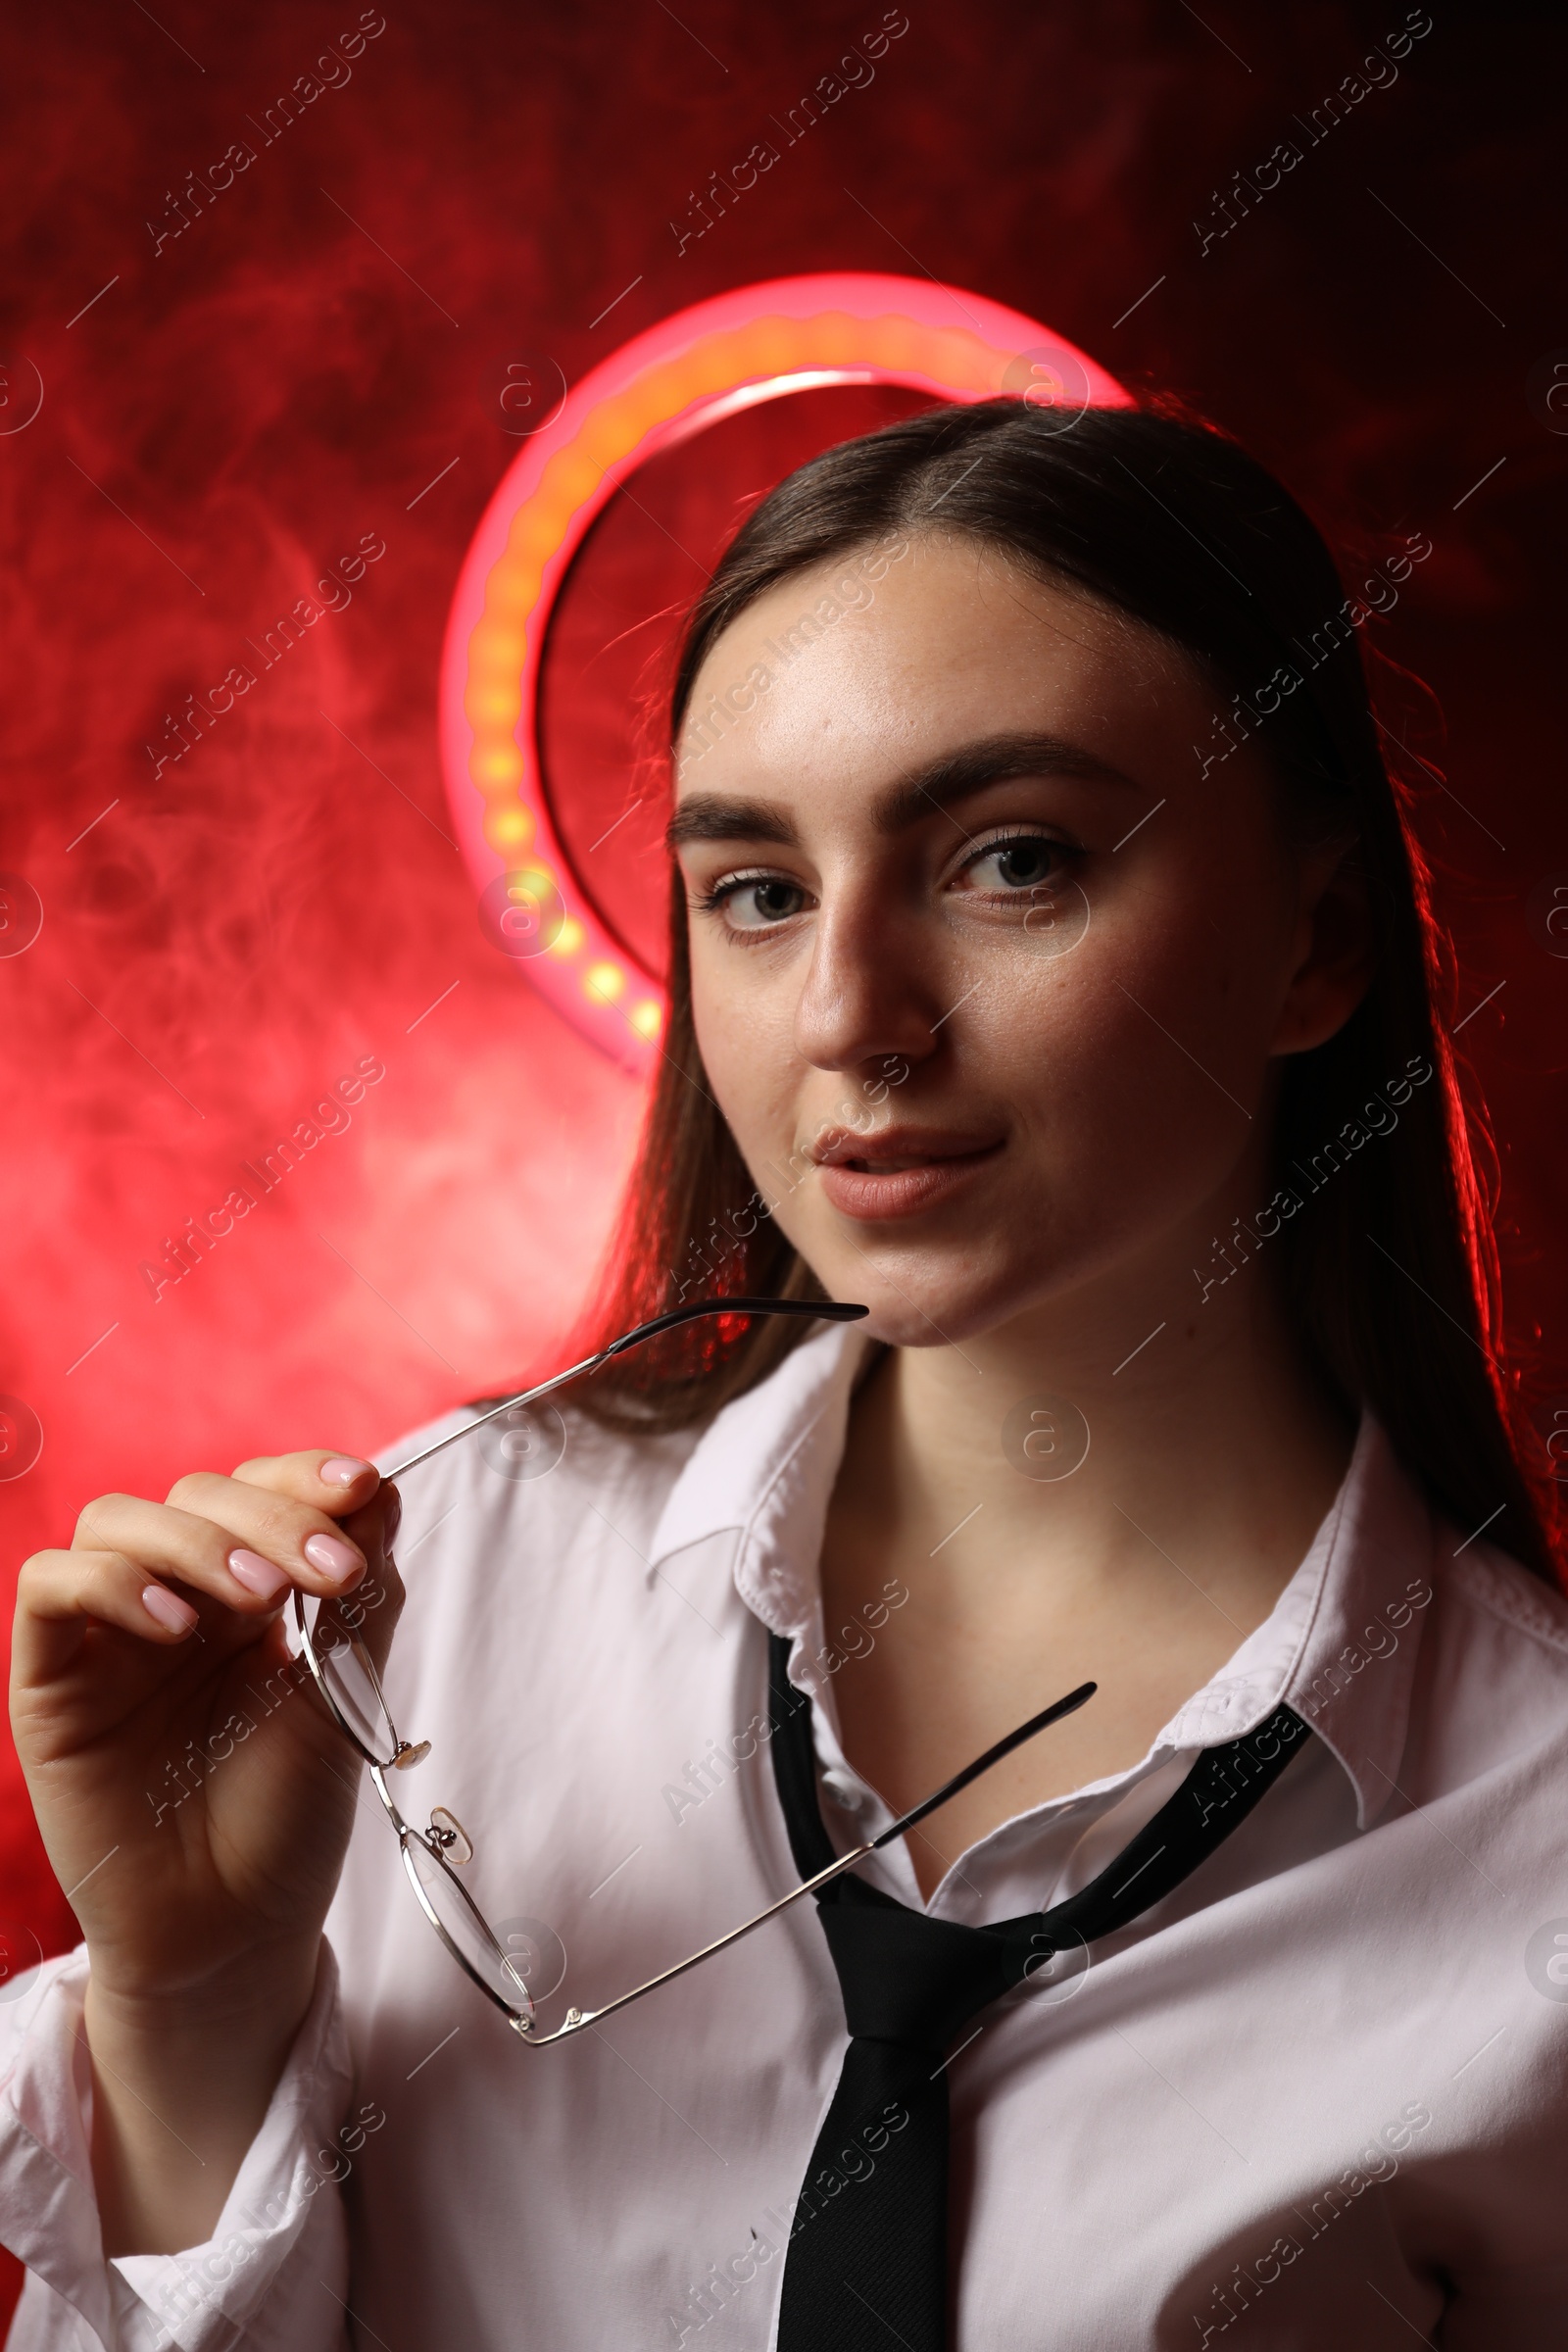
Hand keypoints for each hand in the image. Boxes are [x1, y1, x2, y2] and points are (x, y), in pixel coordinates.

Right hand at [11, 1449, 402, 2013]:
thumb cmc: (287, 1820)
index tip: (361, 1490)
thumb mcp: (343, 1693)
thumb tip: (380, 1488)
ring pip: (116, 1520)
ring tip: (260, 1600)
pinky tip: (173, 1626)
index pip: (259, 1488)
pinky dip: (109, 1584)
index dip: (303, 1476)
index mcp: (246, 1593)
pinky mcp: (51, 1681)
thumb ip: (359, 1595)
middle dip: (269, 1516)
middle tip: (326, 1573)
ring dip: (196, 1541)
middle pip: (196, 1494)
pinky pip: (49, 1588)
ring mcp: (107, 1635)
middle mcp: (173, 1599)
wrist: (231, 1935)